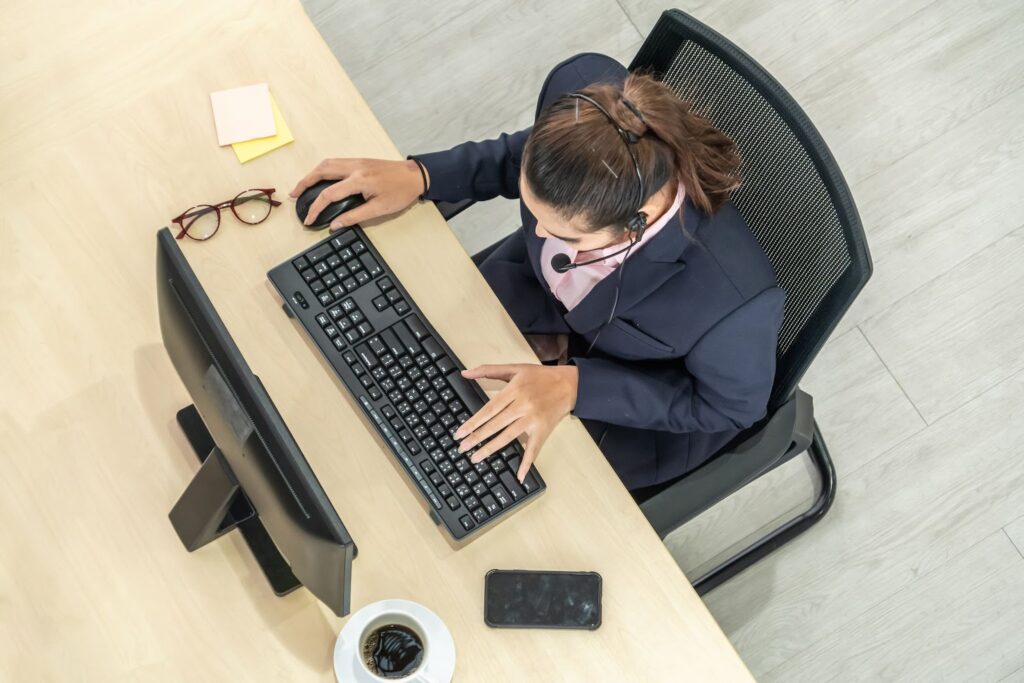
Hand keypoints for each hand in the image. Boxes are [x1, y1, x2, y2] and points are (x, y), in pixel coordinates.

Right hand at [290, 158, 427, 230]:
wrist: (415, 176)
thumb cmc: (401, 192)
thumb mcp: (379, 209)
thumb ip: (354, 217)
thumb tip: (335, 224)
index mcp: (359, 180)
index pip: (329, 194)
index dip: (315, 208)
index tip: (309, 219)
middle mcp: (354, 167)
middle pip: (321, 171)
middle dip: (304, 183)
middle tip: (294, 195)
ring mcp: (356, 161)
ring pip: (327, 164)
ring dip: (312, 174)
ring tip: (303, 186)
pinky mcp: (360, 161)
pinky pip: (335, 162)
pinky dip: (323, 169)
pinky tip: (320, 177)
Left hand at [453, 364, 577, 482]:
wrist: (570, 384)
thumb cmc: (541, 376)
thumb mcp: (515, 368)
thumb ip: (489, 370)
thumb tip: (465, 373)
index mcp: (514, 390)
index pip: (489, 409)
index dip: (473, 422)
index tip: (459, 433)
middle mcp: (523, 405)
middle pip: (495, 425)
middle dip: (477, 438)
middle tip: (462, 448)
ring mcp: (533, 420)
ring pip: (508, 437)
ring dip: (491, 449)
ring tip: (476, 458)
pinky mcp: (543, 430)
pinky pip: (534, 448)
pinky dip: (527, 463)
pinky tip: (519, 475)